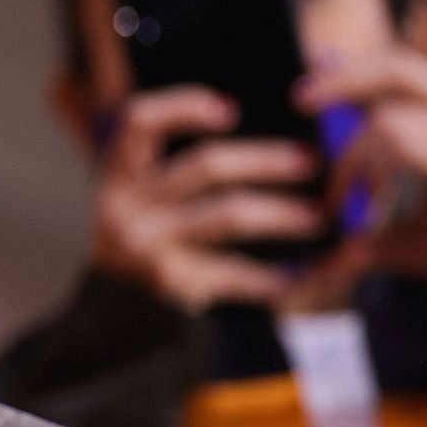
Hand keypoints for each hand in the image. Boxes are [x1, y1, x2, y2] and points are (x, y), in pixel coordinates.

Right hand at [91, 86, 323, 311]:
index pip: (140, 121)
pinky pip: (231, 271)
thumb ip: (175, 168)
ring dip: (279, 213)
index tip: (231, 111)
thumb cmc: (143, 244)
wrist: (110, 319)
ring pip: (228, 214)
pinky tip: (295, 275)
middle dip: (265, 160)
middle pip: (206, 166)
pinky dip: (266, 274)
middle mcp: (128, 204)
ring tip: (316, 217)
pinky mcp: (169, 281)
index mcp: (119, 173)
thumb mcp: (140, 200)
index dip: (183, 106)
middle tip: (309, 161)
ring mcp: (147, 244)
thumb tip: (242, 123)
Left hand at [297, 52, 426, 281]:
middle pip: (395, 65)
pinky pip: (401, 144)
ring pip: (389, 112)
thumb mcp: (416, 230)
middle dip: (343, 78)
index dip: (355, 65)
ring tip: (338, 191)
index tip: (314, 74)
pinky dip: (370, 170)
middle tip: (301, 99)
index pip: (404, 64)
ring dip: (352, 152)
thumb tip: (327, 255)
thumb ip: (372, 231)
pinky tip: (361, 200)